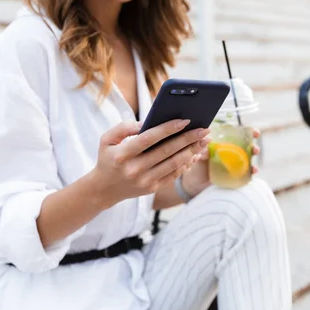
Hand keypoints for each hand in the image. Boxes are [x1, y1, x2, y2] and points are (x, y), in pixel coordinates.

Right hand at [90, 119, 210, 208]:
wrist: (104, 189)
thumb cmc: (108, 158)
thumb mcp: (107, 139)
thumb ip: (124, 127)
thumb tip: (148, 122)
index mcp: (123, 154)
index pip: (149, 138)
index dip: (168, 129)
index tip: (185, 120)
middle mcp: (135, 169)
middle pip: (166, 151)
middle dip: (188, 139)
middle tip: (204, 129)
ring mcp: (145, 180)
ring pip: (174, 164)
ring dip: (192, 151)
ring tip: (205, 140)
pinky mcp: (152, 188)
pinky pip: (173, 175)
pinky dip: (186, 164)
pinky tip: (196, 154)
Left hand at [182, 127, 261, 197]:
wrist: (194, 182)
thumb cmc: (196, 164)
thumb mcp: (197, 156)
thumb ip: (201, 149)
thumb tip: (205, 144)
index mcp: (223, 142)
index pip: (238, 134)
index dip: (249, 132)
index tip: (255, 133)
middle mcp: (231, 151)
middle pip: (246, 145)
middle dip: (254, 146)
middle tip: (255, 149)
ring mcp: (234, 163)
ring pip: (248, 158)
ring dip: (254, 158)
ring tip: (254, 161)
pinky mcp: (234, 174)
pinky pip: (245, 172)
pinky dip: (251, 171)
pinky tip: (253, 171)